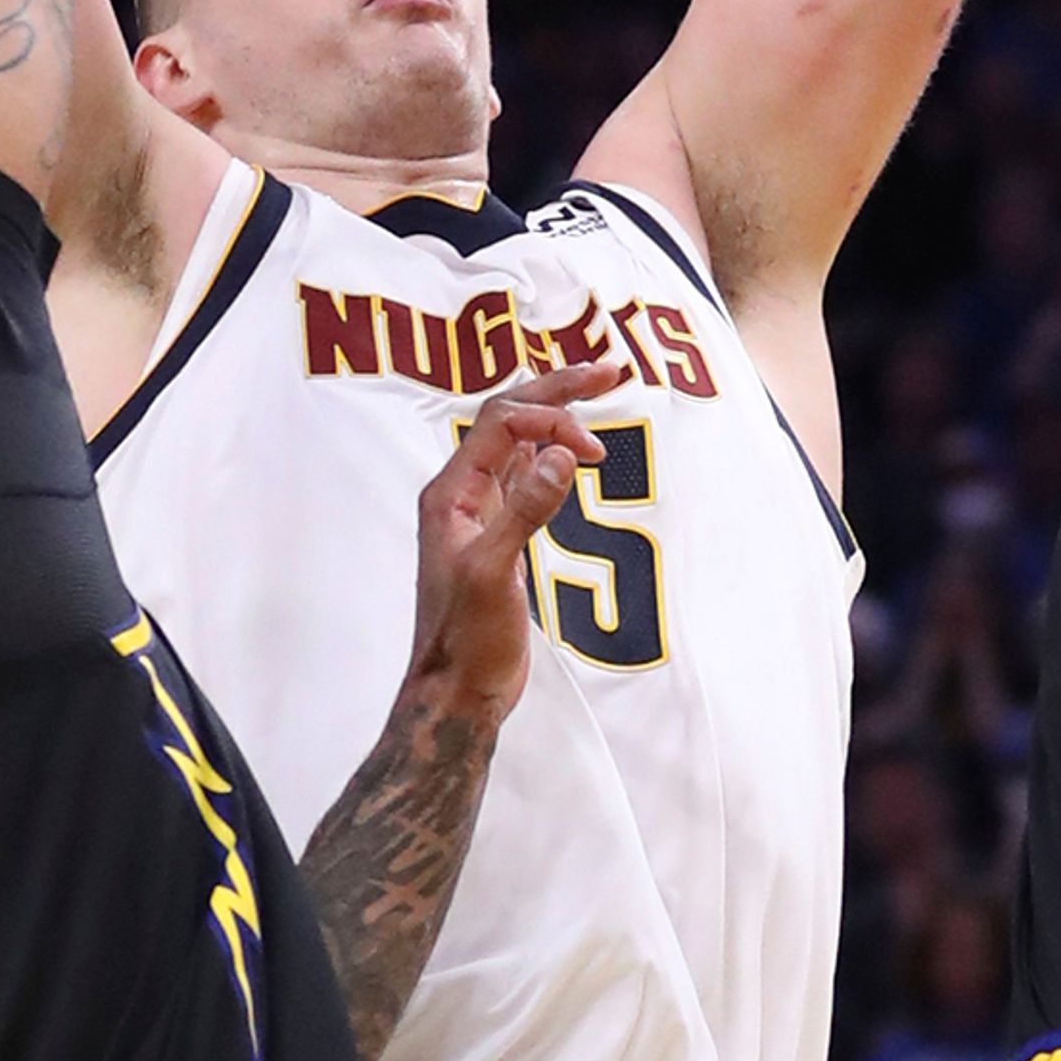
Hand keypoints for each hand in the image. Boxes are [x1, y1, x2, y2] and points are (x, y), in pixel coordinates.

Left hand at [405, 360, 618, 719]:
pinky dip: (552, 453)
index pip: (500, 423)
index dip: (549, 419)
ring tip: (599, 391)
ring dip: (556, 414)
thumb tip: (561, 454)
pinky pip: (525, 474)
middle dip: (557, 390)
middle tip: (610, 368)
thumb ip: (525, 510)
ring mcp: (481, 513)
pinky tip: (573, 452)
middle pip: (508, 419)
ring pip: (518, 443)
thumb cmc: (466, 641)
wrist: (457, 692)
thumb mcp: (494, 573)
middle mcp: (462, 494)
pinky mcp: (500, 536)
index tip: (592, 450)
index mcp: (450, 493)